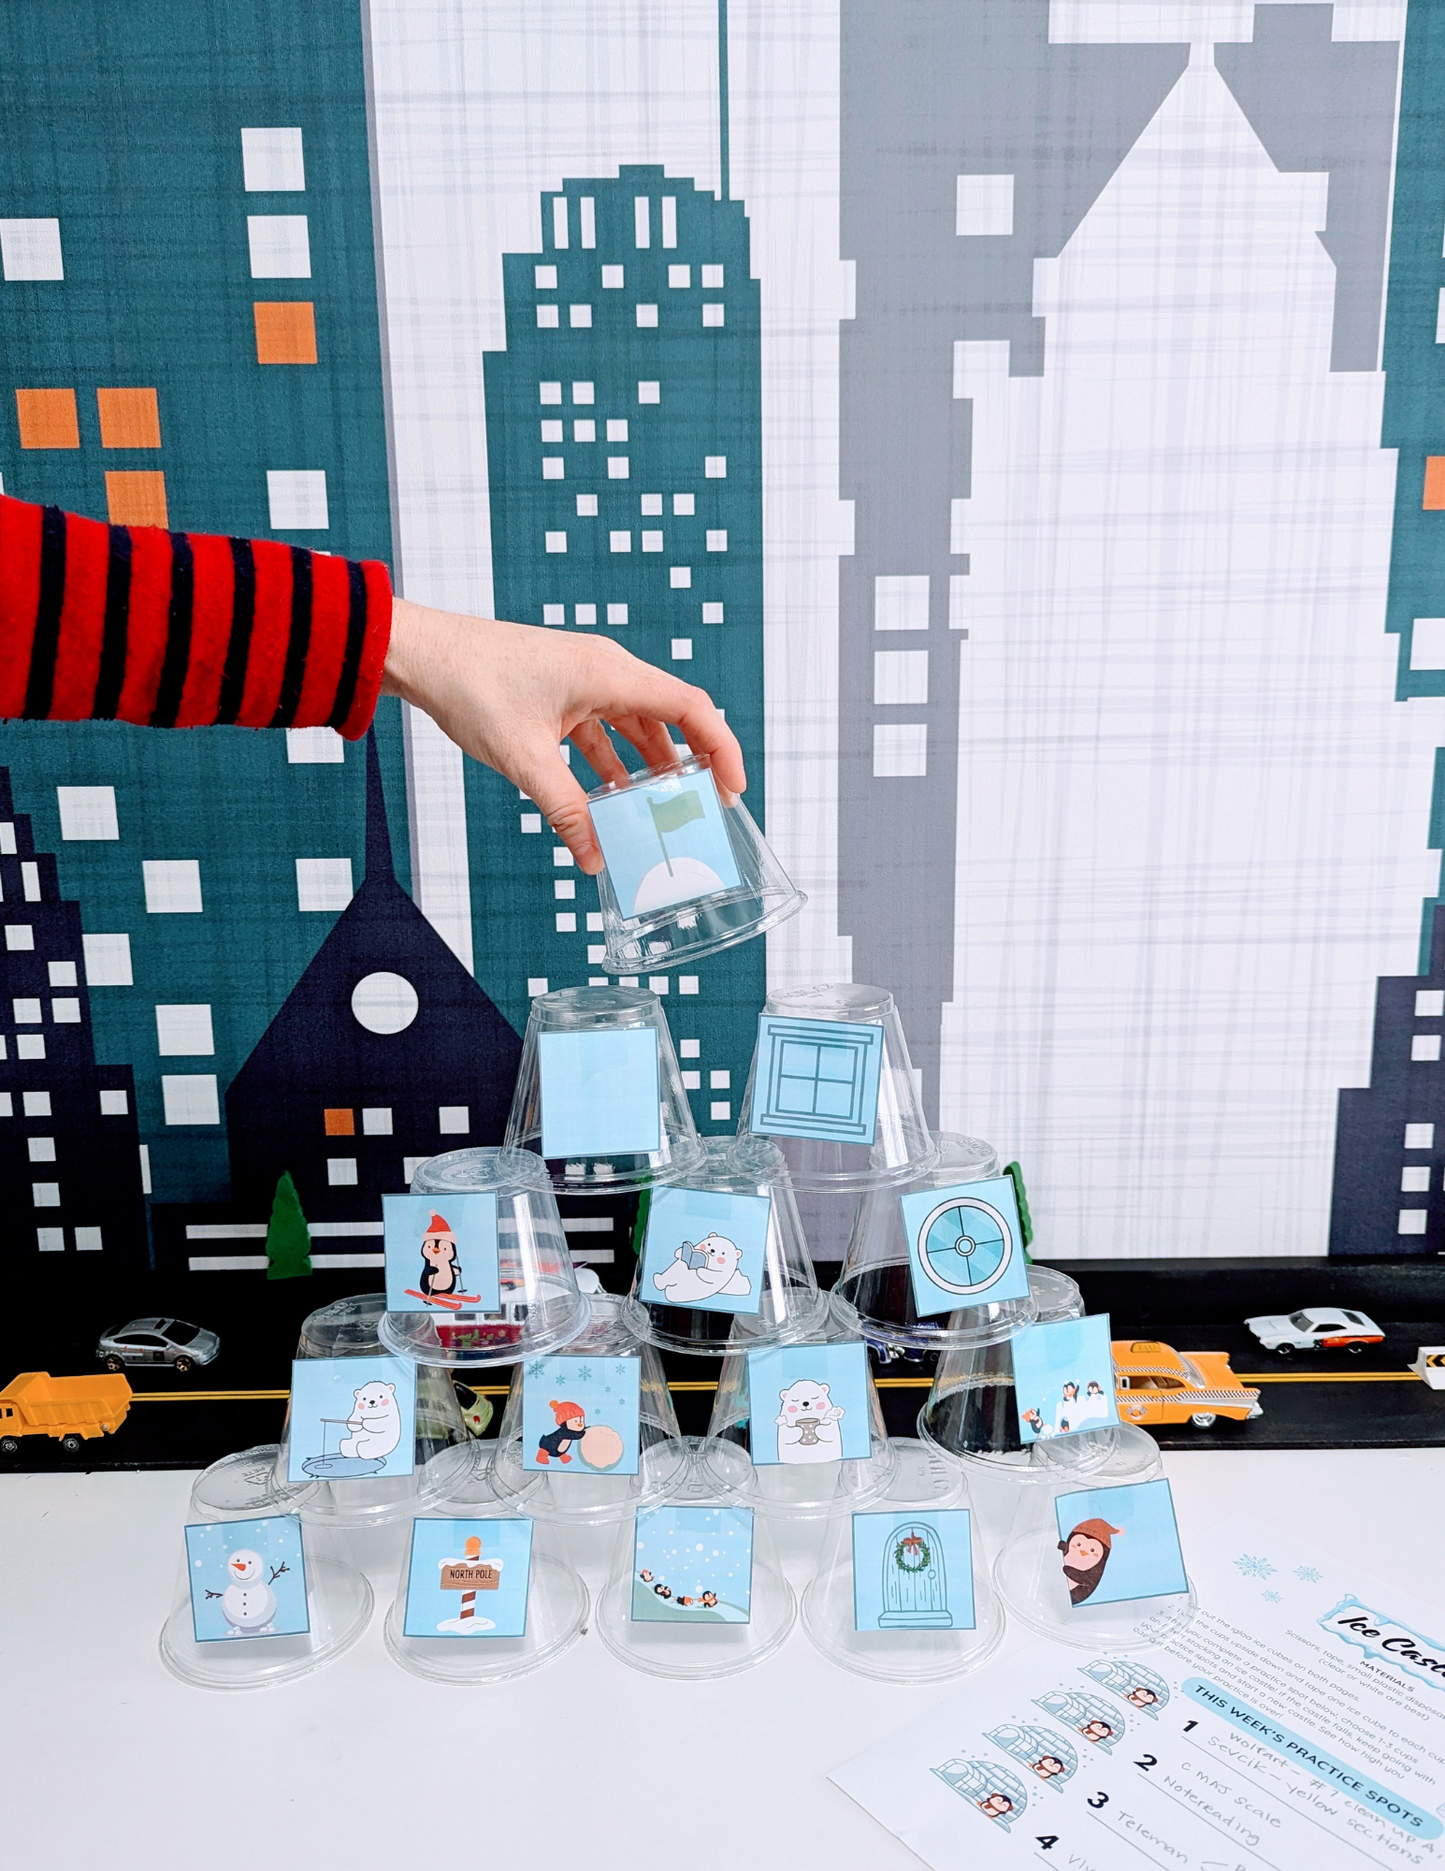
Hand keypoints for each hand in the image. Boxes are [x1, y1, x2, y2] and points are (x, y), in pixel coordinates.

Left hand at [380, 597, 746, 872]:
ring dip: (649, 766)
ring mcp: (583, 679)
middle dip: (691, 763)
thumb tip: (593, 857)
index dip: (721, 748)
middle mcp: (605, 670)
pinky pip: (603, 728)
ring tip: (662, 811)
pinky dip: (612, 762)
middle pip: (669, 717)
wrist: (421, 652)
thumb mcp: (523, 759)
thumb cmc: (470, 685)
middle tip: (705, 807)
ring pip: (635, 725)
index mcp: (609, 673)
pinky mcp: (561, 691)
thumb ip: (565, 810)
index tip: (732, 788)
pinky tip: (611, 797)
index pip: (691, 708)